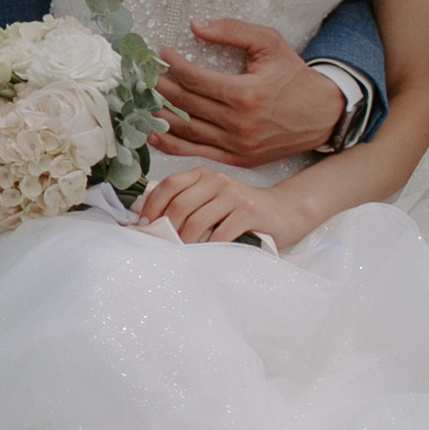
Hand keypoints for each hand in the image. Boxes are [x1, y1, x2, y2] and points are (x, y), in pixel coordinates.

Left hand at [134, 159, 301, 248]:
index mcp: (203, 175)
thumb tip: (150, 220)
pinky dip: (208, 248)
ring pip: (197, 221)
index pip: (169, 185)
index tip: (144, 225)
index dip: (152, 206)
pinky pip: (220, 234)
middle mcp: (217, 181)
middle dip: (167, 229)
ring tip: (182, 253)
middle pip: (180, 205)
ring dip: (185, 242)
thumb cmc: (242, 209)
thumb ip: (188, 202)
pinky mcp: (249, 213)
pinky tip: (206, 255)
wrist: (284, 211)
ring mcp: (234, 196)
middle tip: (163, 245)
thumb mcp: (213, 198)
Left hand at [157, 19, 345, 164]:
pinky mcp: (238, 159)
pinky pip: (197, 152)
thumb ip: (232, 30)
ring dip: (159, 116)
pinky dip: (172, 145)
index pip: (195, 79)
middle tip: (144, 75)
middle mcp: (239, 123)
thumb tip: (195, 26)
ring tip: (141, 102)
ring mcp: (237, 146)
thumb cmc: (294, 76)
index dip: (173, 65)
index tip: (162, 54)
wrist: (323, 115)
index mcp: (245, 94)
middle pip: (186, 105)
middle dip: (161, 88)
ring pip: (187, 131)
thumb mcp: (270, 43)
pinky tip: (154, 134)